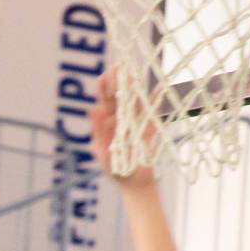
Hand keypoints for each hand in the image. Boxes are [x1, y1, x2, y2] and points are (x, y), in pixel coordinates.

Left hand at [91, 70, 157, 188]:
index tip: (104, 76)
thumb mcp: (102, 152)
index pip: (104, 101)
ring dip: (135, 88)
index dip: (103, 88)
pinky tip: (158, 89)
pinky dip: (155, 102)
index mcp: (106, 123)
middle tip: (120, 66)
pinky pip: (152, 114)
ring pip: (135, 101)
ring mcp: (135, 123)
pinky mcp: (148, 129)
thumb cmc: (114, 169)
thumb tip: (91, 110)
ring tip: (135, 72)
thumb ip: (98, 132)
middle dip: (119, 81)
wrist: (134, 184)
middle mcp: (120, 119)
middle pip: (120, 97)